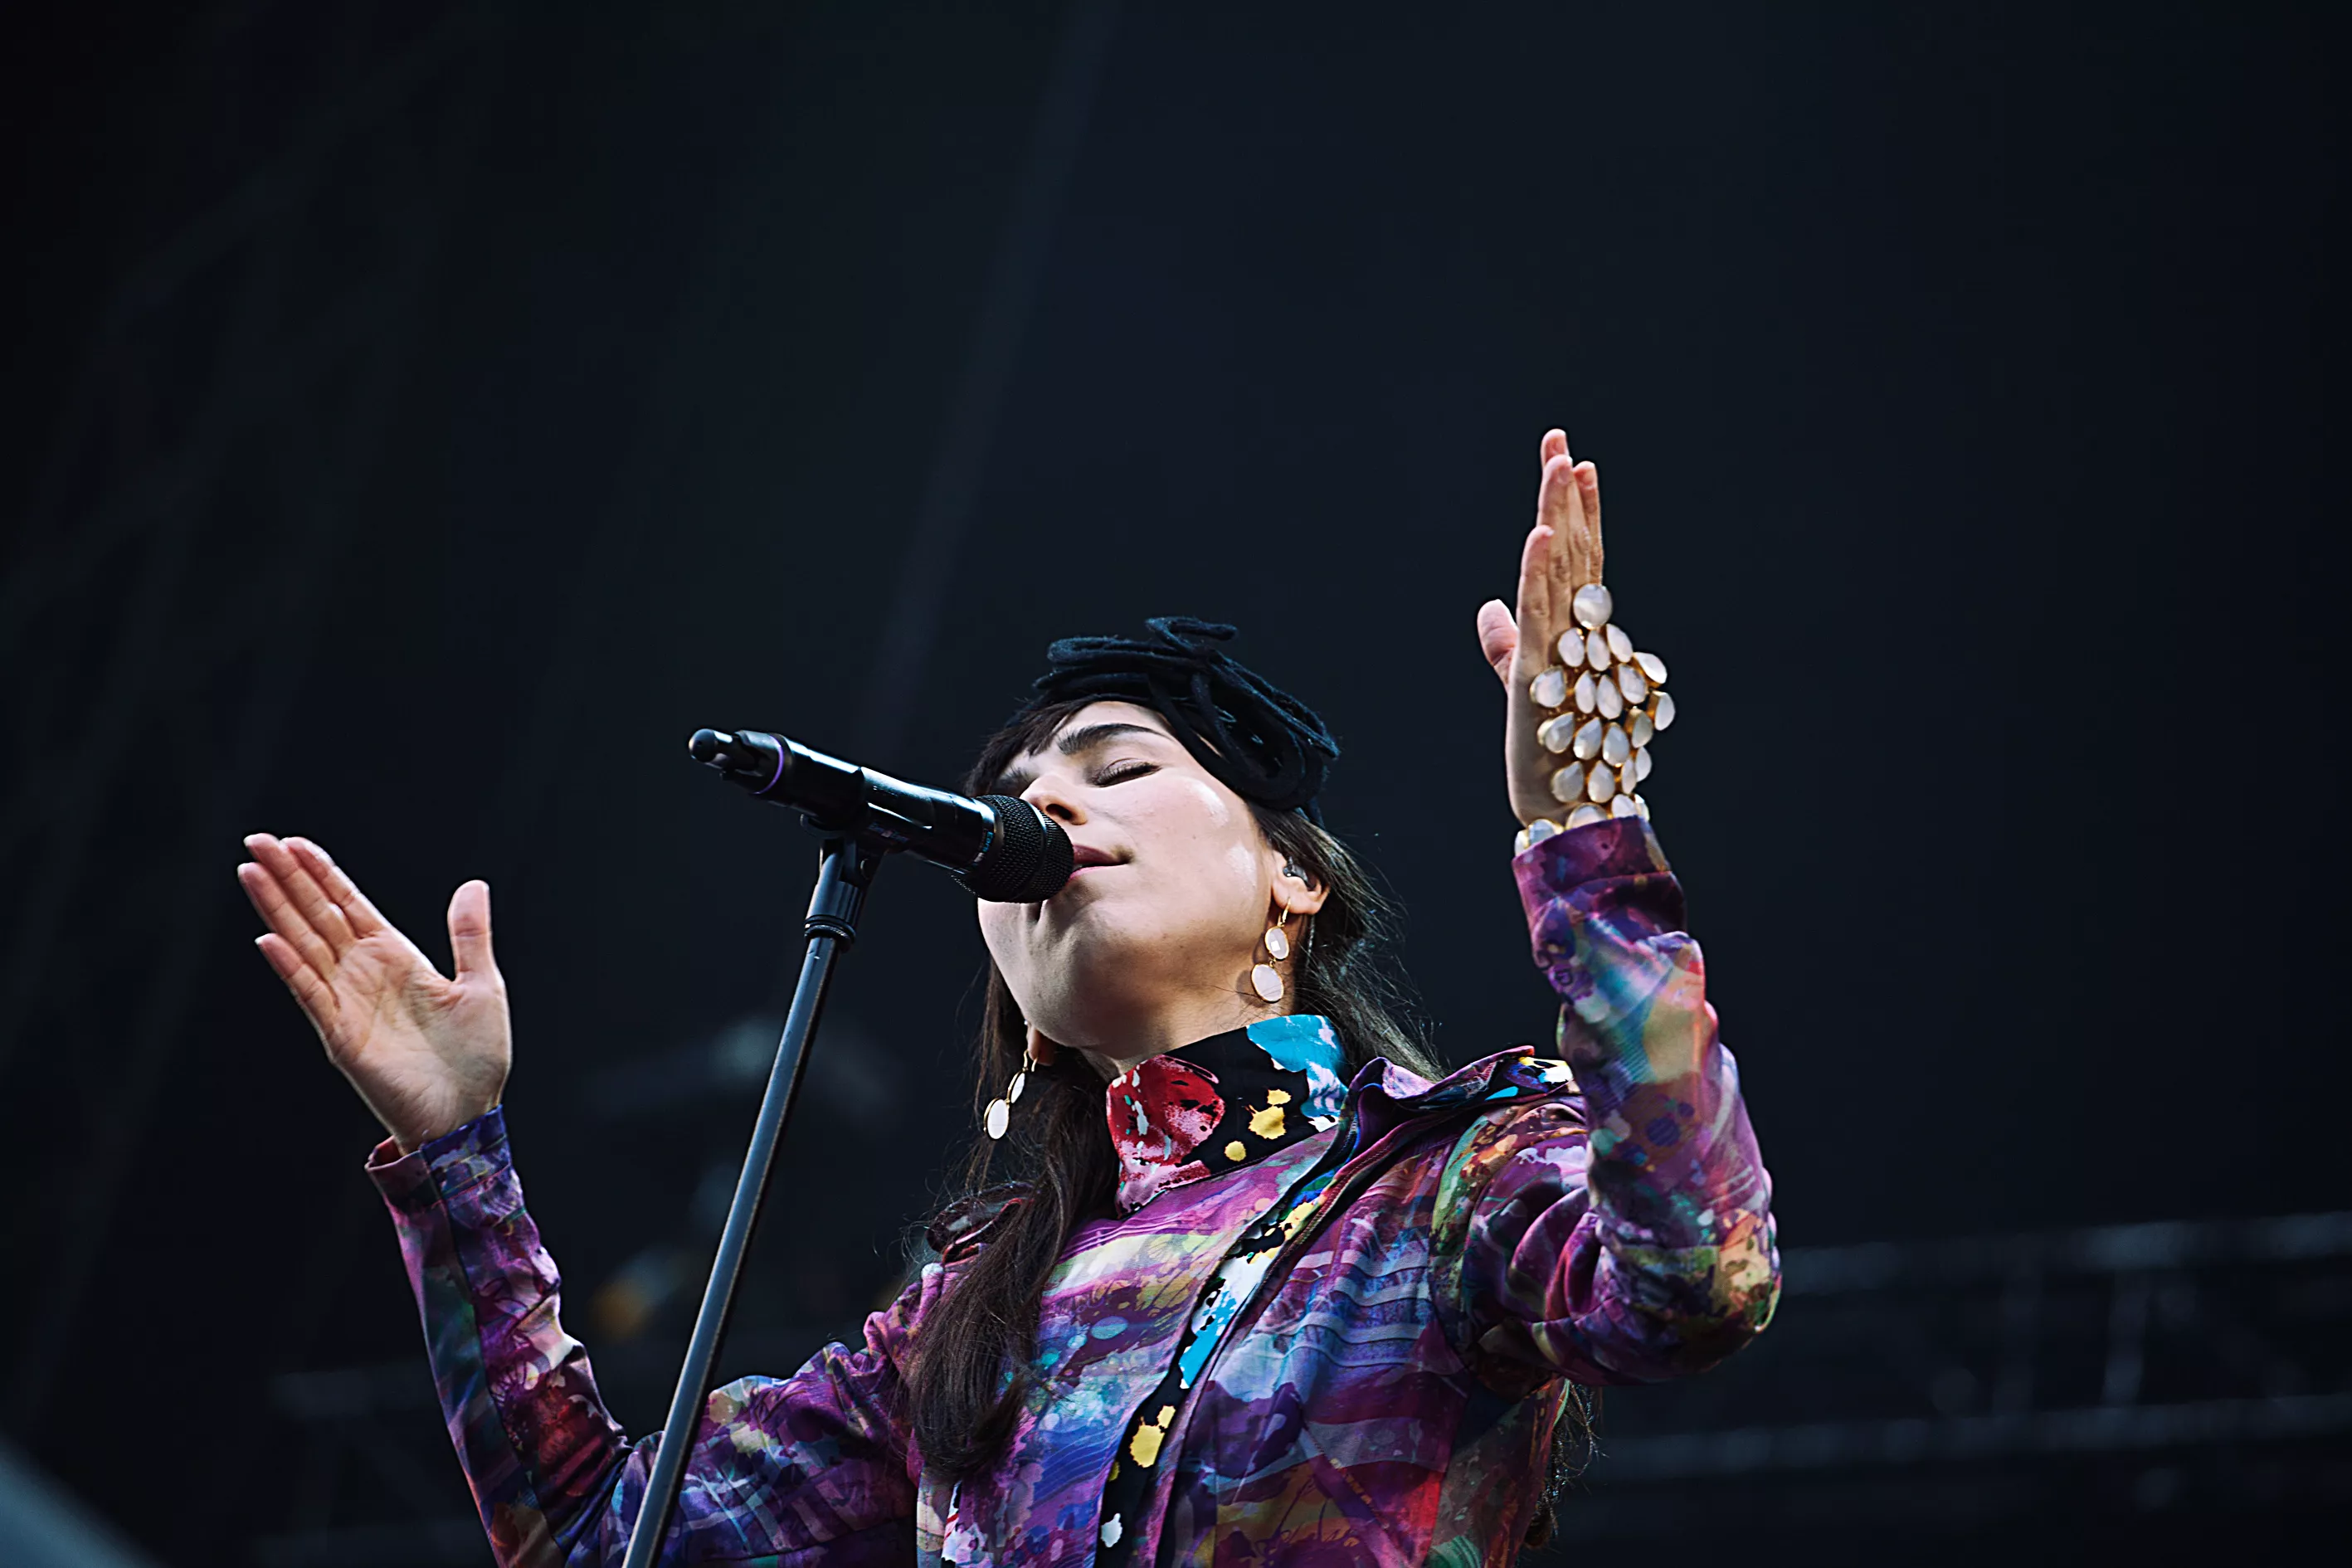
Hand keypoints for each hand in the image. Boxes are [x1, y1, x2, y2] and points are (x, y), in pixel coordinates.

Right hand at [238, 834, 510, 1152]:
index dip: (323, 874)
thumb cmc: (475, 1057)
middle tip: (256, 840)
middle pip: (318, 915)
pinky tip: (269, 938)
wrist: (468, 1115)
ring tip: (251, 872)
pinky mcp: (341, 1035)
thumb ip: (469, 935)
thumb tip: (474, 884)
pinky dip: (291, 967)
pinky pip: (312, 994)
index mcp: (396, 957)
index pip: (349, 905)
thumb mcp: (481, 985)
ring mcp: (348, 1003)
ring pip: (305, 945)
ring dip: (278, 909)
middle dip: (288, 879)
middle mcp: (364, 974)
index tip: (295, 842)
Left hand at [1476, 429, 1605, 823]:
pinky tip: (1541, 534)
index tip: (1572, 460)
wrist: (1562, 806)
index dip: (1576, 507)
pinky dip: (1540, 573)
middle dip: (1565, 493)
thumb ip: (1504, 643)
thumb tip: (1487, 610)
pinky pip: (1539, 613)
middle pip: (1574, 548)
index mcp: (1573, 628)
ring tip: (1560, 465)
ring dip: (1559, 516)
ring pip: (1560, 570)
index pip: (1578, 554)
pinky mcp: (1538, 671)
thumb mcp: (1518, 680)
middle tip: (1560, 440)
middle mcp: (1576, 630)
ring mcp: (1561, 648)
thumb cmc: (1549, 744)